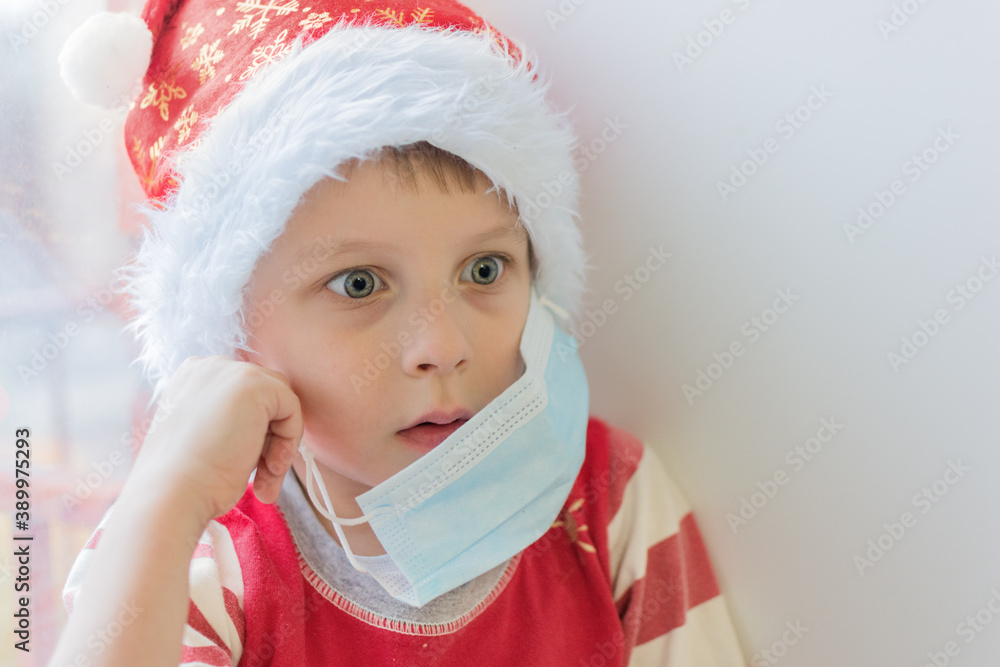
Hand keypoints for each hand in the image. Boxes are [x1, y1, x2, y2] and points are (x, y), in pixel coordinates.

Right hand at [127, 355, 303, 524]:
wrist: (171, 493)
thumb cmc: (185, 479)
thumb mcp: (205, 438)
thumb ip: (231, 421)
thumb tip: (267, 428)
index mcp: (192, 377)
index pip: (243, 397)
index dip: (253, 434)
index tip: (250, 468)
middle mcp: (210, 366)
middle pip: (265, 397)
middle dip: (269, 440)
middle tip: (262, 477)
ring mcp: (231, 371)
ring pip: (281, 404)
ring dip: (279, 445)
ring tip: (265, 480)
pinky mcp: (255, 383)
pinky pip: (292, 409)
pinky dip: (289, 441)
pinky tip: (270, 467)